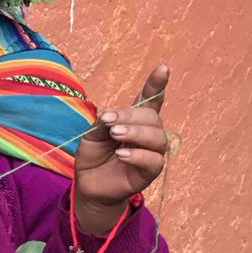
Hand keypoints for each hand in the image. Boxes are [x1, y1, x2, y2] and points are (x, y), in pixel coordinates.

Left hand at [74, 65, 170, 233]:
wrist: (89, 184)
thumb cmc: (93, 156)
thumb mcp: (92, 135)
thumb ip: (103, 123)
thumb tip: (112, 115)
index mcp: (134, 120)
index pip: (150, 100)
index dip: (156, 85)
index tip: (162, 68)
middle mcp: (147, 134)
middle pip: (151, 118)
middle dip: (130, 116)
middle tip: (109, 121)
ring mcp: (151, 152)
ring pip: (157, 137)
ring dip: (135, 133)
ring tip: (115, 134)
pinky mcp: (150, 172)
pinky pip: (155, 161)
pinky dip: (139, 155)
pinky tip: (122, 154)